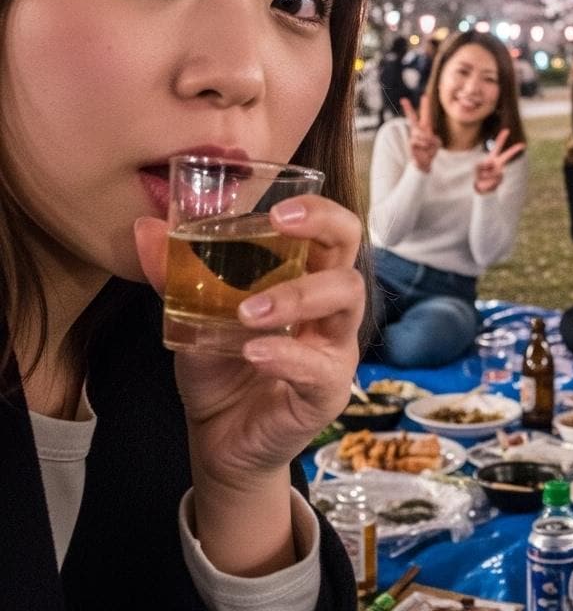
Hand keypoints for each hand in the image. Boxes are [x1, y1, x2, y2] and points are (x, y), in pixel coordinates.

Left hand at [134, 195, 365, 486]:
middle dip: (324, 228)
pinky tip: (252, 352)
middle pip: (351, 253)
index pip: (333, 233)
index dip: (318, 211)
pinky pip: (319, 366)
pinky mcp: (328, 391)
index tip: (277, 207)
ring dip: (298, 294)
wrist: (218, 440)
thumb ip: (177, 275)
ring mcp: (335, 349)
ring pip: (346, 300)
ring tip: (249, 310)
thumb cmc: (220, 367)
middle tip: (281, 223)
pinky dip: (285, 354)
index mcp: (308, 280)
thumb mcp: (193, 316)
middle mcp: (331, 309)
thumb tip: (145, 229)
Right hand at [401, 96, 440, 172]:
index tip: (424, 96)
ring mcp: (413, 136)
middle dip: (408, 109)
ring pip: (420, 133)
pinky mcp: (411, 143)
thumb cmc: (430, 151)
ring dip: (427, 140)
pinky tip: (424, 149)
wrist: (424, 162)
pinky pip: (418, 140)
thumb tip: (424, 137)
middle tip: (403, 99)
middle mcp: (417, 131)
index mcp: (425, 128)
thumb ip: (433, 138)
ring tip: (428, 146)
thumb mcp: (437, 143)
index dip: (425, 106)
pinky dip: (424, 144)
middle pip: (412, 118)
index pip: (424, 115)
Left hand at [474, 128, 525, 193]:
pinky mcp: (500, 179)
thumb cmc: (478, 175)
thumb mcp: (476, 167)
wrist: (481, 188)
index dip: (501, 138)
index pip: (497, 147)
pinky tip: (487, 182)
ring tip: (482, 177)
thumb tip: (497, 171)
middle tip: (523, 144)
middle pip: (507, 156)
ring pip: (493, 171)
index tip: (507, 130)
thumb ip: (483, 165)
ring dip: (485, 175)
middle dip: (514, 150)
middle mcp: (498, 163)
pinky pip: (494, 179)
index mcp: (492, 158)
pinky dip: (488, 181)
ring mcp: (500, 171)